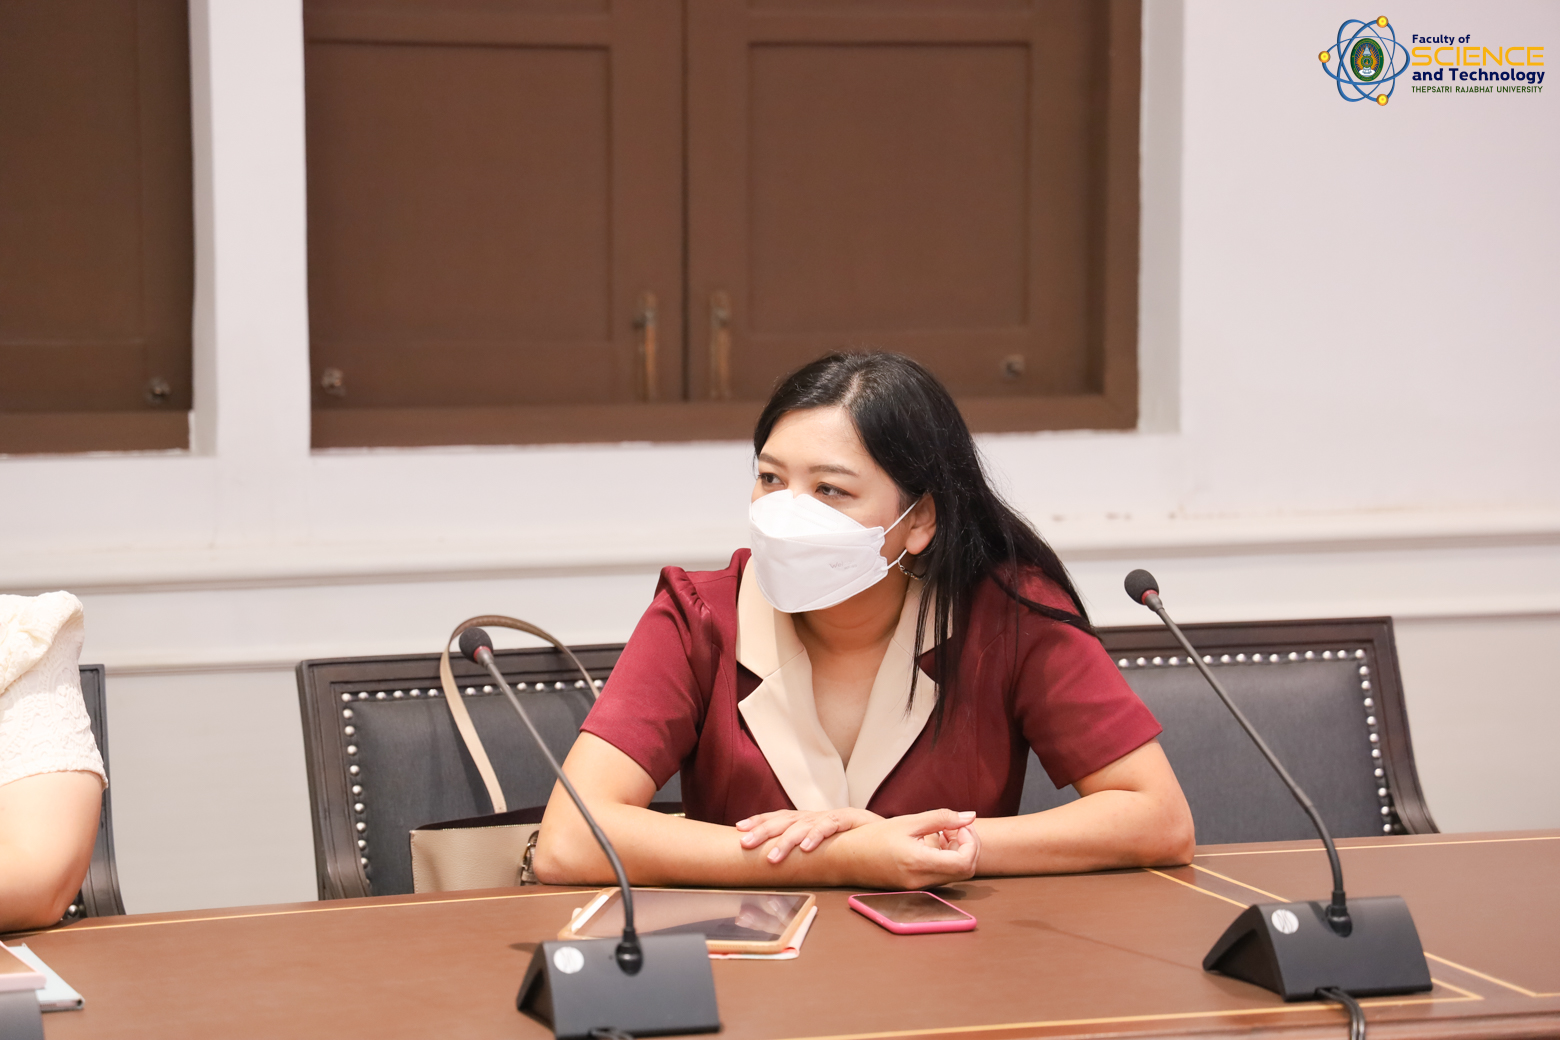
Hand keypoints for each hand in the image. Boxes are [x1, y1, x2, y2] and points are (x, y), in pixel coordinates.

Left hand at [737, 807, 882, 862]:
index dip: (760, 820)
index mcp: (809, 819)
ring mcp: (834, 816)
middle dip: (764, 831)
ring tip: (774, 856)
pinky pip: (832, 825)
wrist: (889, 833)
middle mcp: (818, 815)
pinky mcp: (851, 818)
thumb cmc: (854, 841)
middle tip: (745, 843)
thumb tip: (775, 861)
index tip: (740, 829)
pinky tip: (807, 847)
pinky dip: (818, 835)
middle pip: (786, 819)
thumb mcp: (826, 844)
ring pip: (805, 824)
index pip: (780, 816)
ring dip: (788, 840)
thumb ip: (805, 847)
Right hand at [840, 809, 981, 889]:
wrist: (846, 859)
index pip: (965, 862)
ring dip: (957, 851)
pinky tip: (931, 843)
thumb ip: (942, 818)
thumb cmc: (872, 838)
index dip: (971, 842)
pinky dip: (945, 859)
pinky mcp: (916, 887)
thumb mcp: (908, 822)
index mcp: (919, 863)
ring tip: (939, 831)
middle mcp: (922, 881)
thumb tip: (970, 816)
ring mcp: (919, 887)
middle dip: (967, 845)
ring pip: (955, 873)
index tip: (958, 825)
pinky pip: (942, 875)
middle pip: (965, 870)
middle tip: (952, 826)